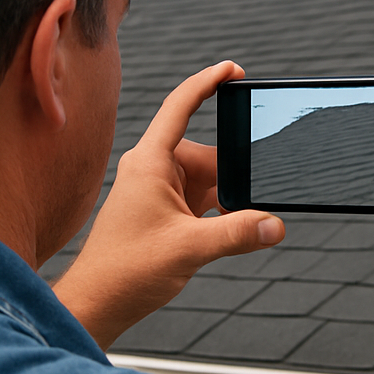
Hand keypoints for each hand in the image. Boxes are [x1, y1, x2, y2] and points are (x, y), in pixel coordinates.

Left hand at [53, 61, 284, 349]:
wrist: (98, 303)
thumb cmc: (124, 271)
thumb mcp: (188, 249)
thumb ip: (236, 234)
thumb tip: (275, 225)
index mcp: (151, 162)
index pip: (180, 107)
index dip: (207, 83)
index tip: (233, 70)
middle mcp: (155, 170)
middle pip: (210, 155)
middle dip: (235, 175)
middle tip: (255, 199)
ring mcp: (160, 192)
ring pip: (211, 183)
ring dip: (228, 202)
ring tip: (234, 228)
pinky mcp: (167, 214)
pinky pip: (205, 202)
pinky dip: (222, 215)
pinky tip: (233, 234)